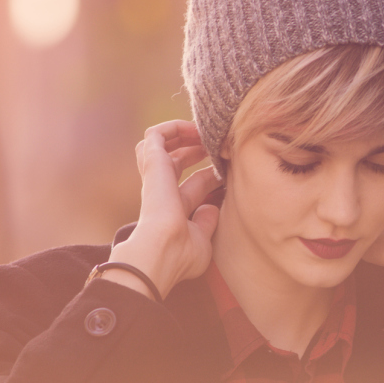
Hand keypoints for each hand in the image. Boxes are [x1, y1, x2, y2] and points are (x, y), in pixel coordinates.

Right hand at [104, 120, 221, 299]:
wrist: (161, 252)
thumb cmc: (180, 256)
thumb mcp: (201, 240)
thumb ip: (206, 223)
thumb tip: (212, 208)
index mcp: (174, 210)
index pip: (193, 185)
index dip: (211, 176)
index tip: (230, 170)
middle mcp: (163, 191)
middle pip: (177, 162)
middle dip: (198, 150)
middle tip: (217, 145)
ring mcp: (156, 177)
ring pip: (160, 145)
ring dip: (182, 134)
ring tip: (204, 131)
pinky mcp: (153, 163)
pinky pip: (155, 135)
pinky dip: (173, 126)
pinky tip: (194, 128)